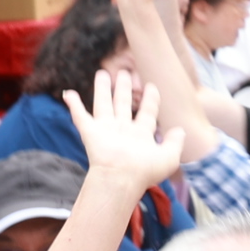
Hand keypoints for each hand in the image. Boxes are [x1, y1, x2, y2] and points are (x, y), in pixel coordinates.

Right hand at [62, 67, 186, 189]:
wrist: (122, 178)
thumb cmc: (145, 171)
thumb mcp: (169, 157)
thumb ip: (176, 142)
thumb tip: (180, 129)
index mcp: (141, 135)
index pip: (147, 112)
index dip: (150, 99)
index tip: (152, 86)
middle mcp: (123, 130)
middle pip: (123, 103)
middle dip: (124, 88)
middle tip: (124, 72)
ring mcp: (106, 130)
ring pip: (103, 104)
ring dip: (102, 89)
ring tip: (102, 73)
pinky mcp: (90, 132)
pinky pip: (80, 115)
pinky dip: (73, 105)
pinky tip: (69, 93)